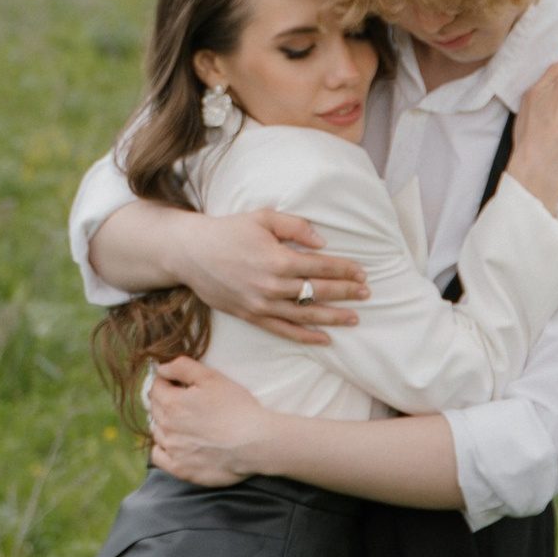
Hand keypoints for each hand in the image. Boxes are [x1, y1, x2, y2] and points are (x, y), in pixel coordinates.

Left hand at [148, 357, 283, 484]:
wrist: (254, 443)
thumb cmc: (236, 408)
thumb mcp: (212, 378)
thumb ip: (182, 367)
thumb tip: (161, 368)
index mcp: (172, 403)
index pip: (157, 387)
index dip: (166, 381)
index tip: (178, 382)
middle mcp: (167, 427)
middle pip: (155, 408)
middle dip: (165, 400)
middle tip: (185, 401)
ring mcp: (172, 450)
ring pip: (157, 431)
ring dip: (165, 424)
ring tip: (185, 423)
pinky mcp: (180, 468)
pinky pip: (158, 456)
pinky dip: (162, 449)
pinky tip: (174, 444)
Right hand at [184, 208, 368, 346]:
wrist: (190, 253)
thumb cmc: (228, 230)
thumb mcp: (263, 218)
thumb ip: (296, 227)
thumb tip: (322, 242)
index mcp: (278, 259)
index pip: (321, 267)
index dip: (345, 270)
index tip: (362, 273)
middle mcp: (272, 285)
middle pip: (318, 292)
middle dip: (346, 293)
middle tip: (367, 294)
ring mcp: (261, 304)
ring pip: (305, 315)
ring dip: (333, 317)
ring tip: (354, 318)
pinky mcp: (251, 316)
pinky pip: (283, 330)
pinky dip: (306, 336)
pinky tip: (325, 339)